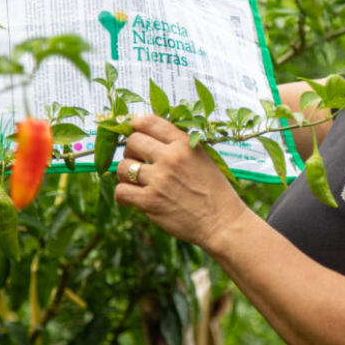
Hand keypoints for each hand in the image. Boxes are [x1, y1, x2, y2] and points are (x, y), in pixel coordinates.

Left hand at [114, 115, 246, 248]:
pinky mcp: (150, 202)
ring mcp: (159, 180)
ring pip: (122, 166)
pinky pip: (121, 191)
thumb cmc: (214, 191)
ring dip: (125, 173)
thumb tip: (149, 138)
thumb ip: (178, 145)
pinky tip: (131, 198)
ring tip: (134, 181)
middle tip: (137, 161)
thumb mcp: (202, 158)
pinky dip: (123, 195)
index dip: (136, 125)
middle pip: (132, 142)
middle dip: (130, 151)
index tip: (134, 132)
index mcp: (184, 144)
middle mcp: (171, 158)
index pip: (150, 121)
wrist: (222, 222)